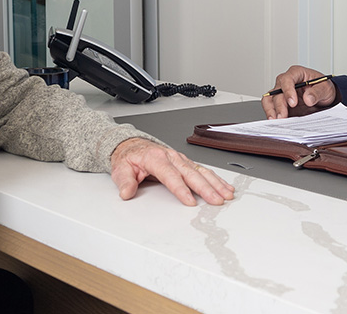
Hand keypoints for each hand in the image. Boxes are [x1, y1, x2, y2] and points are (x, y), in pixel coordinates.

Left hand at [109, 138, 234, 206]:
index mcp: (155, 158)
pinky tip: (225, 187)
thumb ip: (124, 181)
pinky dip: (215, 179)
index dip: (181, 189)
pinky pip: (202, 170)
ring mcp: (180, 159)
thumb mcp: (120, 169)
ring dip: (215, 183)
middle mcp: (171, 157)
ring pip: (201, 171)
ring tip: (226, 194)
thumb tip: (127, 192)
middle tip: (216, 200)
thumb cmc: (129, 158)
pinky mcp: (185, 163)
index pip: (170, 175)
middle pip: (191, 173)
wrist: (132, 146)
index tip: (190, 201)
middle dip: (206, 188)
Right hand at [261, 65, 337, 118]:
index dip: (288, 91)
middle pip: (276, 92)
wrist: (323, 97)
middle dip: (279, 106)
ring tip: (275, 120)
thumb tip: (308, 98)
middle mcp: (286, 82)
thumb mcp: (325, 88)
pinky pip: (271, 108)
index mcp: (296, 73)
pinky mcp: (280, 104)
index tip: (293, 103)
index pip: (287, 79)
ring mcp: (282, 93)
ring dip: (271, 110)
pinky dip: (272, 115)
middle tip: (283, 117)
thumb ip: (317, 92)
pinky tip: (276, 122)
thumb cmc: (322, 87)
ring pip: (269, 99)